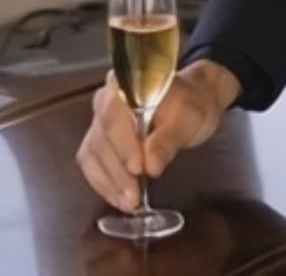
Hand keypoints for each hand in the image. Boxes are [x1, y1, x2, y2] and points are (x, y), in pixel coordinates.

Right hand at [75, 59, 241, 211]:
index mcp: (128, 83)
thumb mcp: (189, 118)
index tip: (138, 169)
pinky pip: (91, 162)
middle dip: (116, 172)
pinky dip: (103, 182)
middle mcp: (106, 99)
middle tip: (132, 196)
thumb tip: (151, 164)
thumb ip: (169, 138)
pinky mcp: (98, 138)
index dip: (124, 146)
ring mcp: (100, 119)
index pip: (115, 117)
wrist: (194, 100)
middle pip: (101, 139)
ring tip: (127, 202)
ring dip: (108, 182)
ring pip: (92, 154)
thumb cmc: (192, 103)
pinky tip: (117, 197)